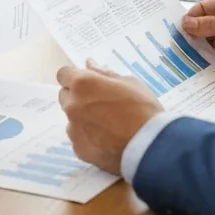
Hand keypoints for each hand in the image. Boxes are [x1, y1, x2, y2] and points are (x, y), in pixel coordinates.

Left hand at [56, 60, 163, 174]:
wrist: (150, 147)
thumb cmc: (143, 108)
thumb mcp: (129, 82)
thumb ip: (104, 73)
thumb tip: (89, 64)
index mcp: (83, 84)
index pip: (63, 74)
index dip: (75, 77)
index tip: (88, 83)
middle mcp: (72, 105)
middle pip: (65, 96)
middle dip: (78, 96)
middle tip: (101, 103)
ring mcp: (73, 130)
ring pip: (72, 119)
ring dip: (83, 118)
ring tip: (108, 125)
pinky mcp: (79, 149)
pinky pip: (79, 138)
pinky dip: (89, 138)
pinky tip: (107, 140)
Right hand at [181, 0, 214, 78]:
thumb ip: (212, 24)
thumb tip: (187, 23)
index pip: (202, 10)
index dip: (189, 19)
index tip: (176, 29)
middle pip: (202, 29)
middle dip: (190, 37)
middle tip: (174, 46)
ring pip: (207, 46)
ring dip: (198, 52)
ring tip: (184, 59)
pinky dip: (207, 64)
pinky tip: (199, 68)